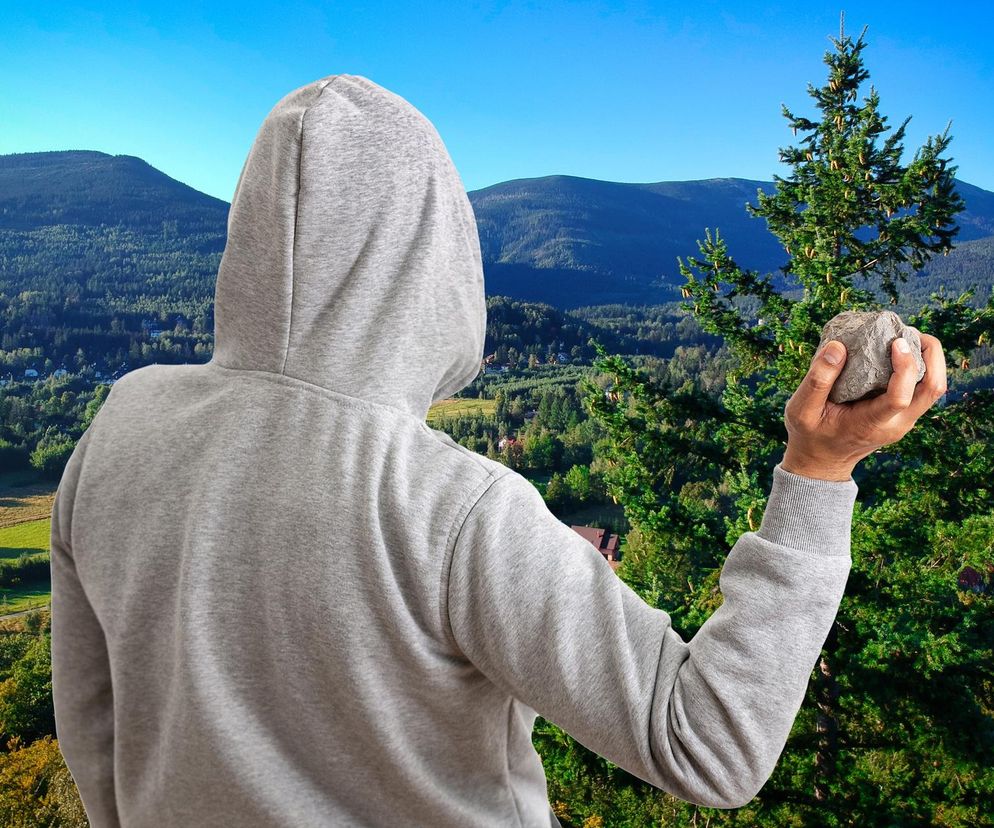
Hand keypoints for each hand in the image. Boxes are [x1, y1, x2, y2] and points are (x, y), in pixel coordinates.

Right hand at [781, 332, 947, 480]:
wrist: (822, 461)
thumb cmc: (810, 434)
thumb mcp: (801, 410)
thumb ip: (817, 380)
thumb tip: (838, 346)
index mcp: (871, 424)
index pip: (900, 397)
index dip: (905, 367)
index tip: (895, 342)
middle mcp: (896, 424)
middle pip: (933, 389)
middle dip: (931, 355)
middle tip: (908, 332)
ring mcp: (903, 420)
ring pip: (933, 388)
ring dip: (928, 359)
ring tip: (904, 337)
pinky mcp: (903, 414)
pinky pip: (922, 388)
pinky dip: (918, 366)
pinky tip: (896, 352)